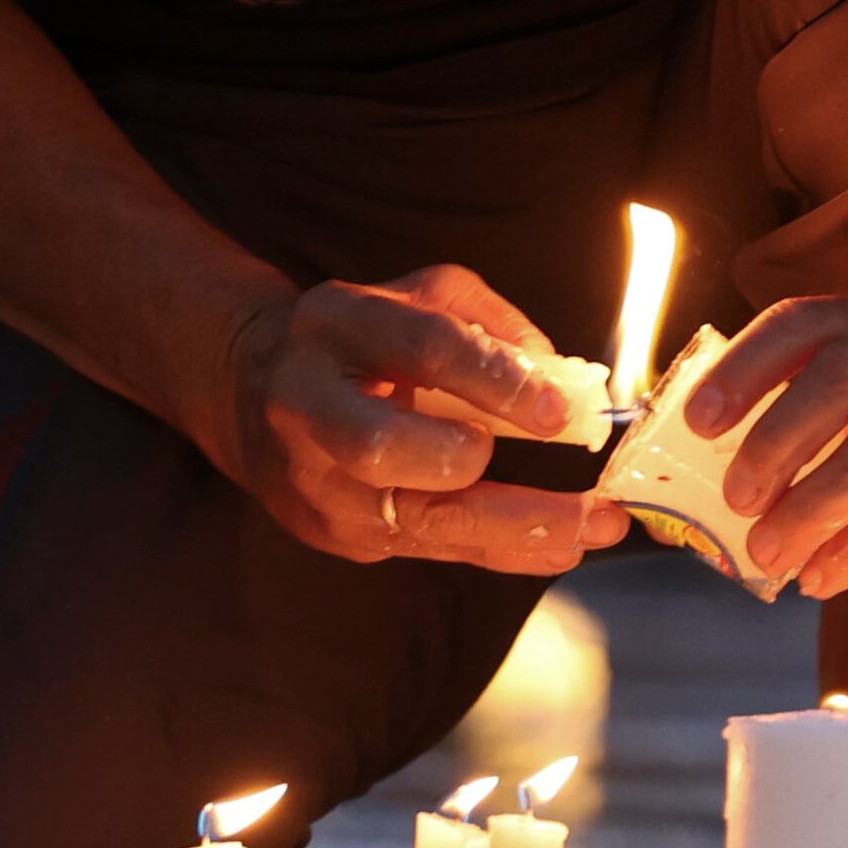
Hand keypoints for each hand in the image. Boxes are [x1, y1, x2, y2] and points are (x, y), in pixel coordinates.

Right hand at [217, 266, 626, 575]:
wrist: (252, 394)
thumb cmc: (362, 340)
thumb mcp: (419, 297)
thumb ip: (494, 326)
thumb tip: (568, 384)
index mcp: (337, 324)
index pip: (419, 347)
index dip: (494, 379)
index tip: (562, 411)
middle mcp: (310, 404)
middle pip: (382, 447)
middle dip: (470, 463)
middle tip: (551, 460)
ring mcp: (315, 480)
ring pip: (411, 519)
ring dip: (514, 529)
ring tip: (594, 529)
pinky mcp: (332, 532)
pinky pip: (427, 547)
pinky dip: (500, 549)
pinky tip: (559, 546)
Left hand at [692, 297, 847, 599]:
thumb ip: (811, 409)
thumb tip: (706, 459)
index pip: (807, 322)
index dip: (746, 367)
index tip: (700, 421)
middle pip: (842, 379)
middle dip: (775, 440)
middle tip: (737, 498)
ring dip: (810, 508)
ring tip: (768, 552)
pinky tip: (820, 576)